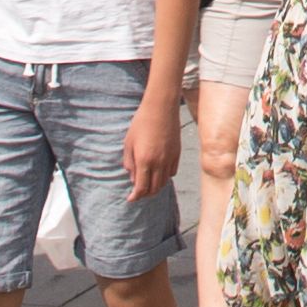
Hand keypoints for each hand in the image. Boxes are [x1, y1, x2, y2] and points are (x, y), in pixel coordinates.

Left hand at [124, 86, 181, 204]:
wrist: (161, 108)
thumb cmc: (141, 123)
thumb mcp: (128, 143)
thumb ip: (129, 163)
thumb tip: (133, 178)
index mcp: (144, 160)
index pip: (141, 187)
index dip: (135, 196)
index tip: (131, 199)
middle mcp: (158, 163)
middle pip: (154, 189)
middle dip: (145, 194)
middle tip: (138, 194)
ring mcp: (169, 159)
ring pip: (164, 182)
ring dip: (155, 187)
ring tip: (148, 185)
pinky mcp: (177, 154)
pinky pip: (172, 172)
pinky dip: (165, 177)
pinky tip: (159, 173)